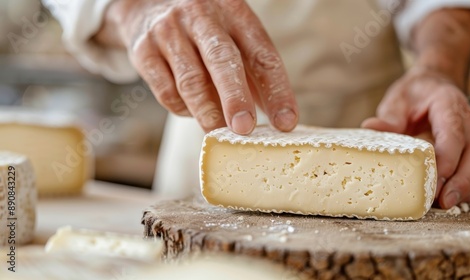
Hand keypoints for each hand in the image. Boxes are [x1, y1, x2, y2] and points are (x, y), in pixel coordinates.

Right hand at [100, 0, 297, 133]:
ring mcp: (170, 31)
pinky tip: (192, 111)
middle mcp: (202, 16)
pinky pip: (166, 91)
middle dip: (236, 98)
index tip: (286, 122)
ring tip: (219, 134)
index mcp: (234, 12)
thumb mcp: (233, 37)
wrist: (147, 6)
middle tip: (245, 128)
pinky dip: (183, 110)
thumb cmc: (203, 29)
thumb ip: (253, 73)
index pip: (262, 54)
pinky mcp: (144, 51)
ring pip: (191, 81)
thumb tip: (277, 118)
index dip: (276, 91)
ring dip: (208, 113)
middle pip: (223, 61)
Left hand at [362, 67, 469, 208]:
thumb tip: (371, 127)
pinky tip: (450, 199)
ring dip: (466, 188)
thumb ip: (389, 117)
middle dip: (461, 181)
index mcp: (449, 105)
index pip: (453, 133)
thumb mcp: (397, 100)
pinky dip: (468, 188)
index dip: (447, 157)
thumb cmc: (414, 95)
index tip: (436, 177)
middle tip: (443, 201)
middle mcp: (468, 121)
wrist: (432, 87)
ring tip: (444, 205)